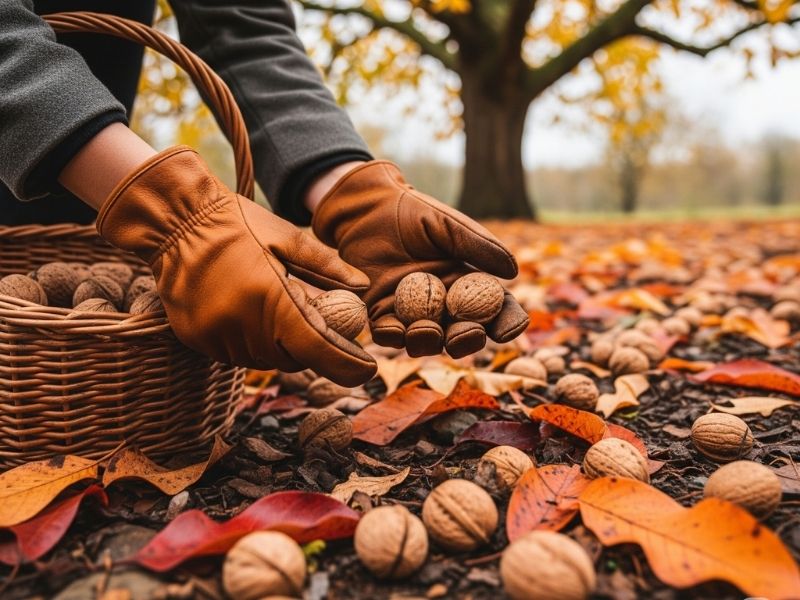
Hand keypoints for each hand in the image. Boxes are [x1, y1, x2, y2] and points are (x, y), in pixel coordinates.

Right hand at [97, 146, 376, 385]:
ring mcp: (213, 335)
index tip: (366, 369)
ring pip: (262, 359)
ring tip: (277, 311)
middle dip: (311, 348)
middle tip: (321, 328)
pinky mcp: (195, 338)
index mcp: (269, 297)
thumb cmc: (236, 222)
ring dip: (279, 345)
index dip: (345, 365)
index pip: (316, 349)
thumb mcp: (287, 237)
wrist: (173, 219)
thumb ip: (326, 266)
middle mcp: (240, 324)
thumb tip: (361, 286)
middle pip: (292, 359)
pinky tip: (248, 313)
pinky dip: (250, 342)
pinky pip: (234, 353)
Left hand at [311, 161, 528, 357]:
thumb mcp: (449, 225)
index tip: (510, 329)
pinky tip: (395, 330)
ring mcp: (412, 313)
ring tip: (428, 330)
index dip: (506, 322)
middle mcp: (443, 305)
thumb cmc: (414, 213)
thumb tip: (513, 272)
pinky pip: (388, 333)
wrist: (369, 209)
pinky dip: (392, 336)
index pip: (494, 309)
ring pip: (426, 340)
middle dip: (468, 340)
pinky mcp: (380, 313)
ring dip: (430, 341)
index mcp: (466, 284)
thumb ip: (478, 247)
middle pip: (462, 333)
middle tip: (470, 335)